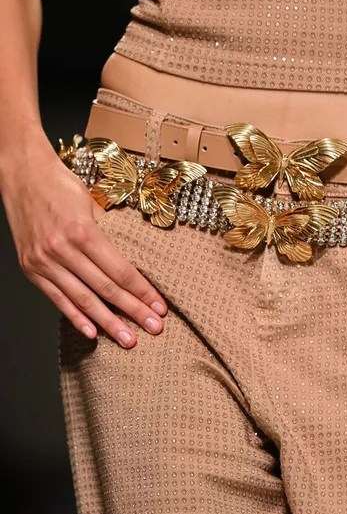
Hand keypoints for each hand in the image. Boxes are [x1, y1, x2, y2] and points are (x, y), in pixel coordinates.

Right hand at [1, 141, 167, 346]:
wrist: (21, 174)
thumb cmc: (60, 184)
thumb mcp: (91, 204)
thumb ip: (107, 236)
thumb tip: (130, 264)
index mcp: (83, 232)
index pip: (120, 271)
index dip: (142, 292)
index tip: (159, 308)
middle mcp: (62, 249)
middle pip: (105, 289)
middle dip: (132, 312)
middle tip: (154, 329)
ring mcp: (44, 261)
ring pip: (83, 299)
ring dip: (108, 322)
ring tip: (128, 339)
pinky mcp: (31, 268)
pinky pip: (57, 298)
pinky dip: (75, 316)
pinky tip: (92, 332)